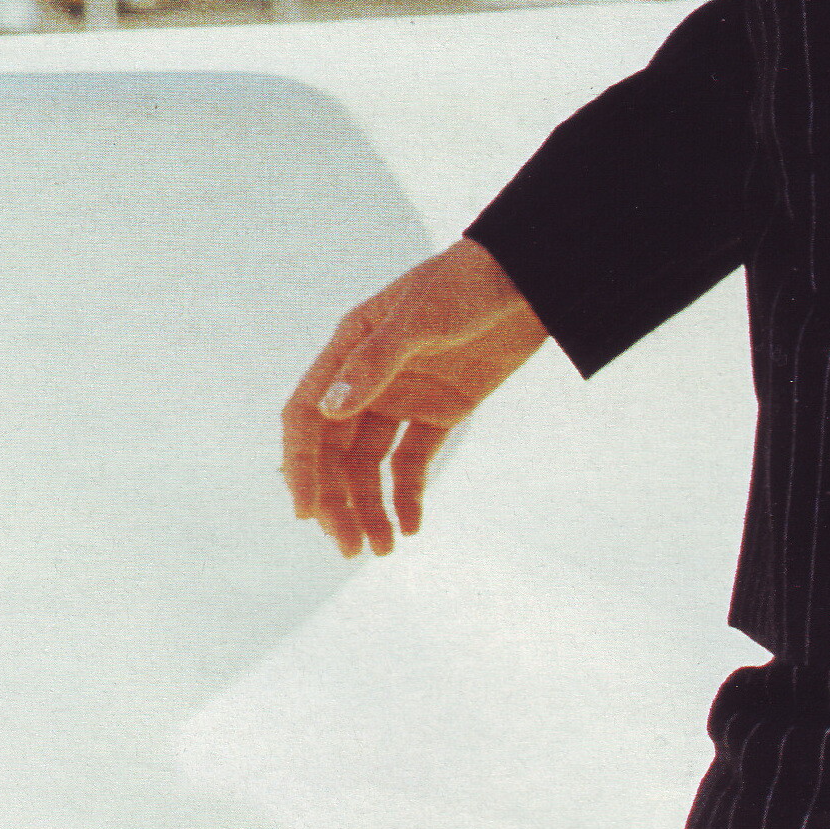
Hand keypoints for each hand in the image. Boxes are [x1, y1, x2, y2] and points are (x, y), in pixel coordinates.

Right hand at [281, 236, 548, 559]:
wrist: (529, 278)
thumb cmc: (466, 284)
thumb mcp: (420, 319)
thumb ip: (374, 364)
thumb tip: (327, 411)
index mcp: (346, 351)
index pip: (306, 418)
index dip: (301, 466)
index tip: (307, 513)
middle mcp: (366, 379)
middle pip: (335, 452)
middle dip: (337, 501)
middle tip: (351, 548)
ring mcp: (403, 396)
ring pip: (370, 465)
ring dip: (370, 507)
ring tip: (383, 550)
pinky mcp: (440, 411)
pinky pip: (412, 461)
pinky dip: (408, 494)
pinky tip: (413, 525)